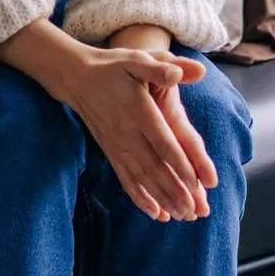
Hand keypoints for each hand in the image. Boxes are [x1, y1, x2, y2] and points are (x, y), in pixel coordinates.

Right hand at [0, 19, 208, 221]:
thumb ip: (163, 67)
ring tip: (181, 216)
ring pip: (142, 178)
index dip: (180, 163)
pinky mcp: (111, 152)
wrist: (76, 77)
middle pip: (154, 167)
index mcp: (139, 111)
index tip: (198, 183)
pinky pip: (126, 178)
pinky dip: (140, 197)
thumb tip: (191, 72)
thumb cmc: (113, 66)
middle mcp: (127, 133)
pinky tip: (155, 212)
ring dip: (162, 198)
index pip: (163, 142)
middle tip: (196, 211)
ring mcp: (117, 145)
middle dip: (175, 191)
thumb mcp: (137, 59)